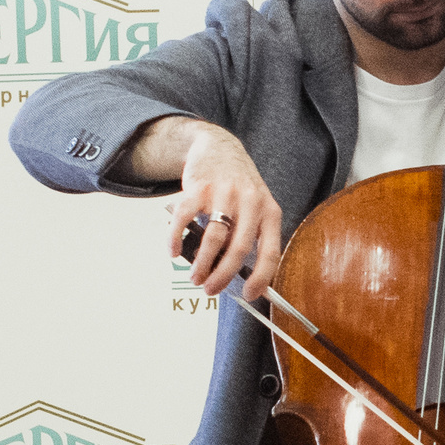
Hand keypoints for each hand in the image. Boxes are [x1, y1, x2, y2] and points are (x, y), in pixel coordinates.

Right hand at [155, 121, 282, 300]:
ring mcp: (224, 193)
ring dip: (201, 263)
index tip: (249, 295)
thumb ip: (248, 236)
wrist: (219, 148)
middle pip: (238, 249)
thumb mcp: (255, 209)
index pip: (270, 252)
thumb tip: (232, 275)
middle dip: (223, 275)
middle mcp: (250, 202)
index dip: (261, 277)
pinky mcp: (198, 187)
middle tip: (210, 290)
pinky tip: (174, 251)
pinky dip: (176, 238)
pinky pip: (185, 219)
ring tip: (195, 276)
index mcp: (270, 212)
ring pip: (213, 238)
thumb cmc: (239, 188)